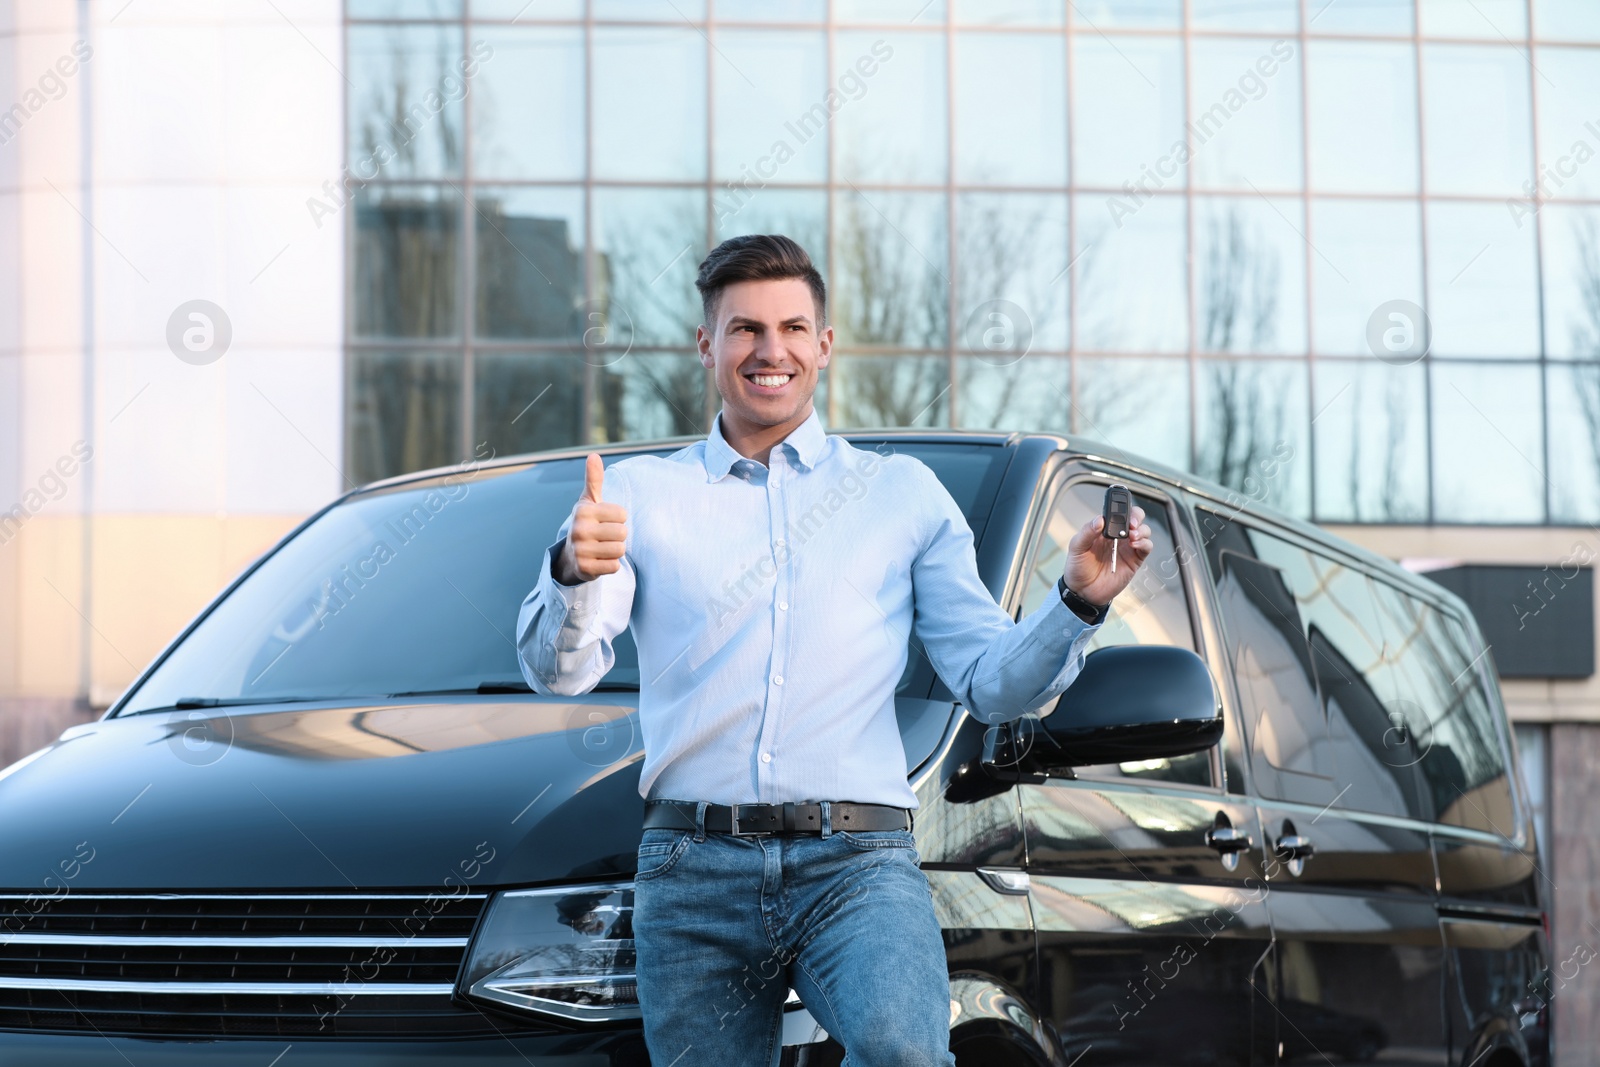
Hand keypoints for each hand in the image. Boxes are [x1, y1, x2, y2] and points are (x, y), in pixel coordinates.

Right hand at [555, 453, 627, 583]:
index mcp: (584, 511)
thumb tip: (594, 455)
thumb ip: (594, 479)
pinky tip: (599, 561)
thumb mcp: (589, 501)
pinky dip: (610, 565)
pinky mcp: (585, 568)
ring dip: (615, 551)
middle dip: (618, 536)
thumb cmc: (587, 523)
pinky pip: (614, 566)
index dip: (618, 519)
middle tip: (604, 537)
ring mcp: (581, 550)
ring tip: (602, 548)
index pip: (622, 514)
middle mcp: (579, 529)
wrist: (571, 556)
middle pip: (622, 533)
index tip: (605, 521)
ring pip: (620, 550)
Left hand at [1062, 504, 1152, 606]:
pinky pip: (1146, 547)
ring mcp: (1127, 547)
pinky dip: (1144, 543)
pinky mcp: (1134, 560)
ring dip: (1141, 530)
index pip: (1117, 512)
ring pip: (1144, 531)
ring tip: (1131, 536)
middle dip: (1136, 516)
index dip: (1122, 508)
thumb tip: (1099, 519)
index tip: (1120, 511)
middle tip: (1131, 523)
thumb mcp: (1076, 548)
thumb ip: (1086, 532)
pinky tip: (1134, 545)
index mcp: (1104, 529)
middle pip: (1135, 518)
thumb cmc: (1078, 568)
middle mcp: (1118, 536)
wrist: (1083, 591)